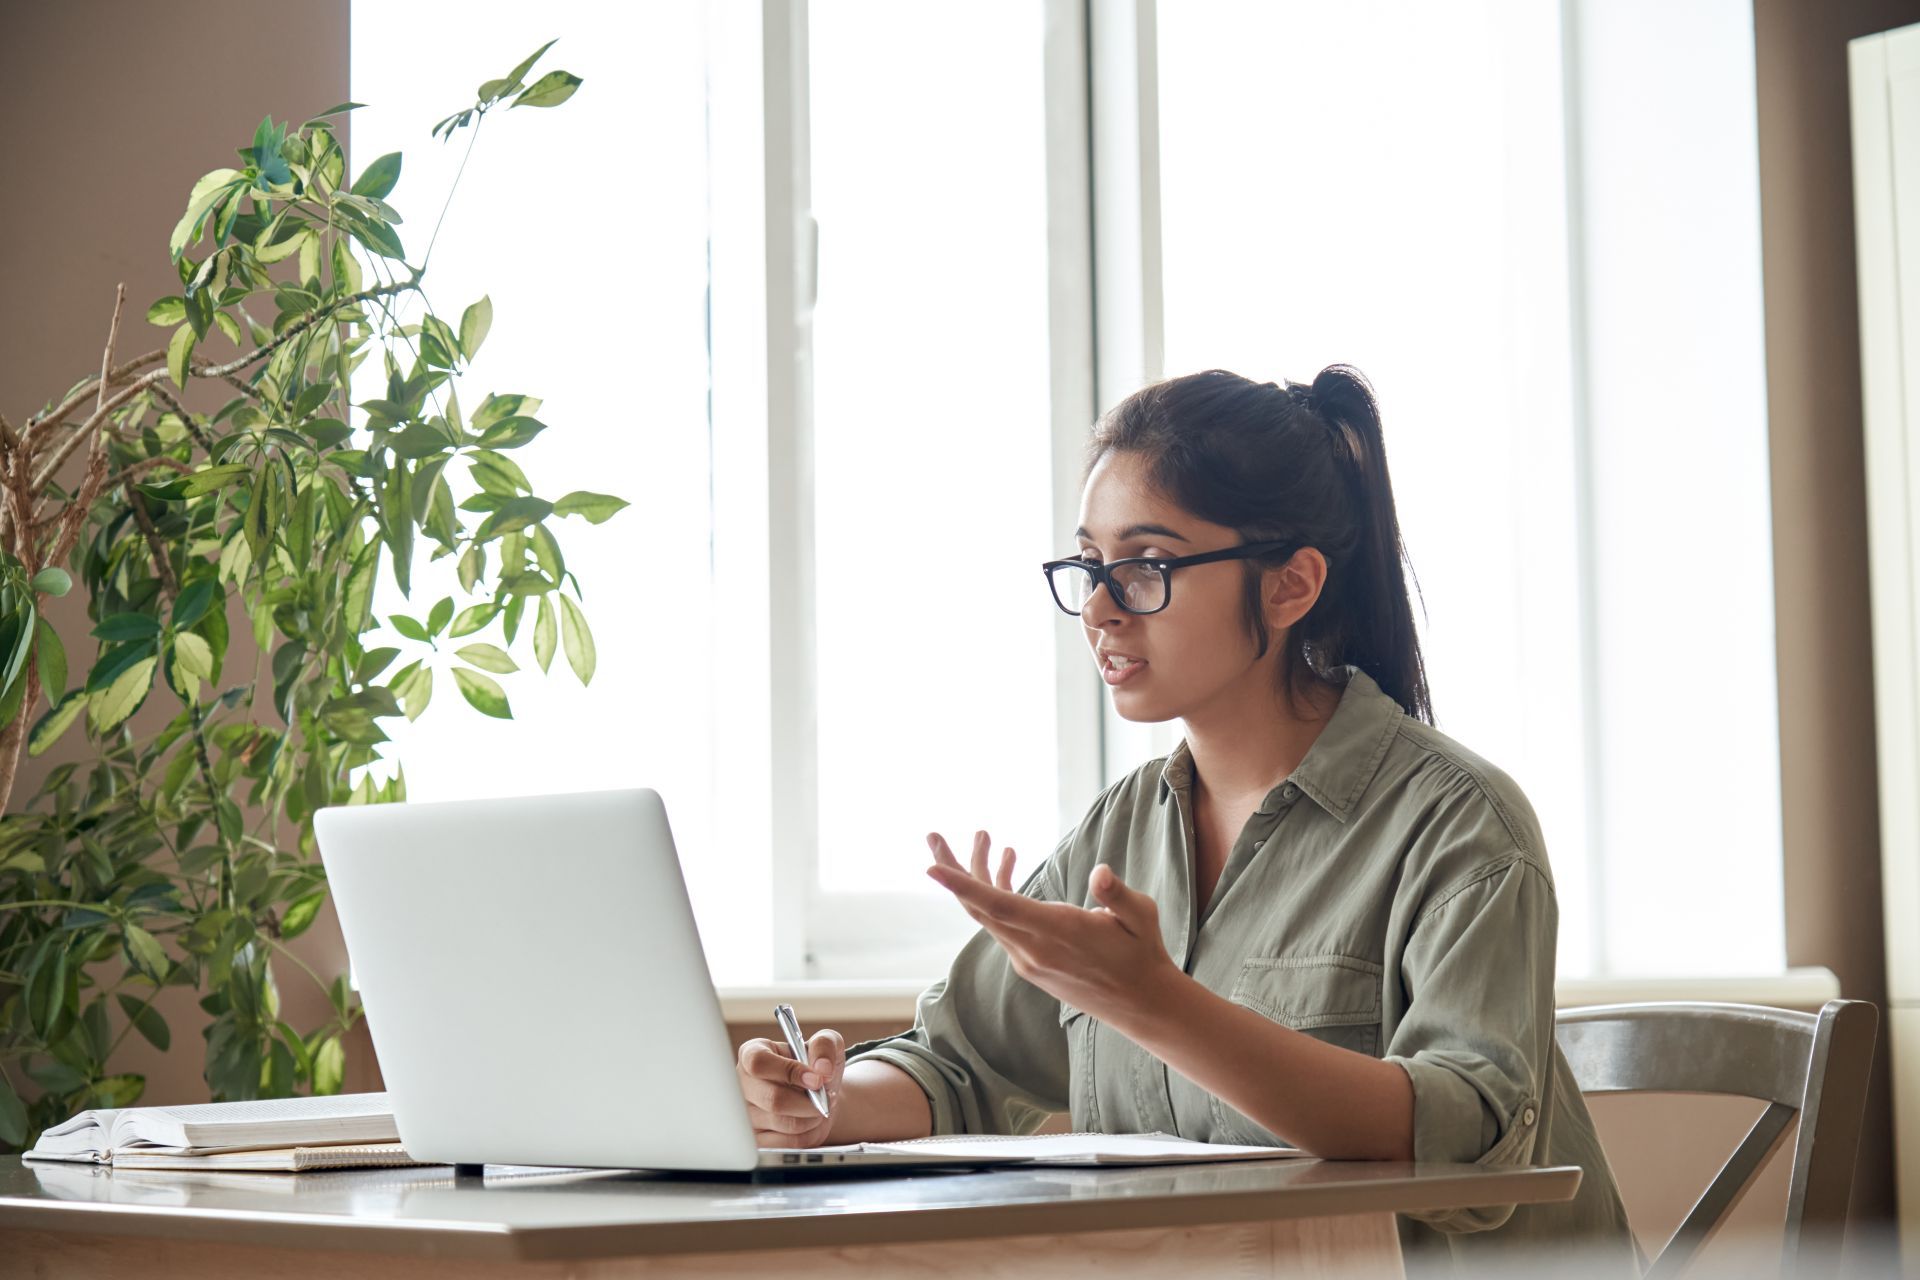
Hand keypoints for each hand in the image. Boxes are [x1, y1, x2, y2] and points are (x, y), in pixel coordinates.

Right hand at [735, 1027, 844, 1147]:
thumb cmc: (815, 1066)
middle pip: (773, 1099)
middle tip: (826, 1098)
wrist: (817, 1096)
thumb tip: (822, 1068)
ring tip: (818, 1107)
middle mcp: (742, 1084)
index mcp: (752, 1053)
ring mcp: (746, 1115)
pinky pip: (787, 1143)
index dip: (789, 1071)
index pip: (759, 1063)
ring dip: (811, 1117)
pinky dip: (807, 1134)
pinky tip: (809, 1122)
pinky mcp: (756, 1140)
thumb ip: (824, 1046)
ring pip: (783, 1123)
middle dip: (809, 1102)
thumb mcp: (826, 1044)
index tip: (817, 1080)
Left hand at [923, 830, 1176, 1029]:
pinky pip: (1002, 923)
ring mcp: (1027, 958)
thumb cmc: (1142, 953)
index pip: (997, 905)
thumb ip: (1117, 895)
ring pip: (988, 914)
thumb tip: (1099, 873)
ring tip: (986, 838)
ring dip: (979, 876)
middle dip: (953, 869)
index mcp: (1056, 931)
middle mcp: (1031, 948)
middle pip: (977, 906)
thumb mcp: (1141, 916)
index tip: (931, 867)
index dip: (962, 885)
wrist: (1140, 1003)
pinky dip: (997, 893)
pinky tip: (1009, 864)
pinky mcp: (1029, 962)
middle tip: (933, 836)